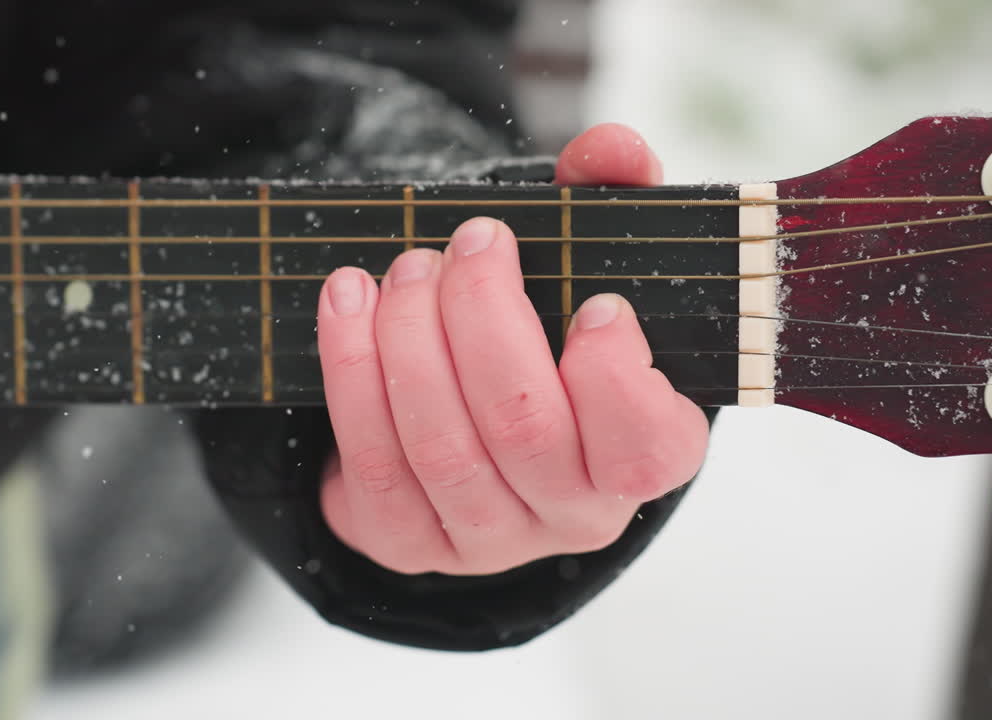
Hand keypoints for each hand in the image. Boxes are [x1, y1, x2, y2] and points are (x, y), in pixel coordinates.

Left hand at [315, 124, 709, 575]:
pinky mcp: (406, 541)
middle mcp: (571, 514)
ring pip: (441, 445)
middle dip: (483, 316)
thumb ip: (614, 198)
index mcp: (643, 457)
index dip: (615, 377)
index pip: (644, 447)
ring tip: (406, 267)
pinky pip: (372, 463)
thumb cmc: (547, 330)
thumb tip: (616, 147)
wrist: (471, 412)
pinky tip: (347, 301)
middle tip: (472, 242)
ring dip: (410, 337)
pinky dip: (351, 370)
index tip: (592, 303)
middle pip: (524, 428)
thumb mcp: (589, 262)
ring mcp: (487, 538)